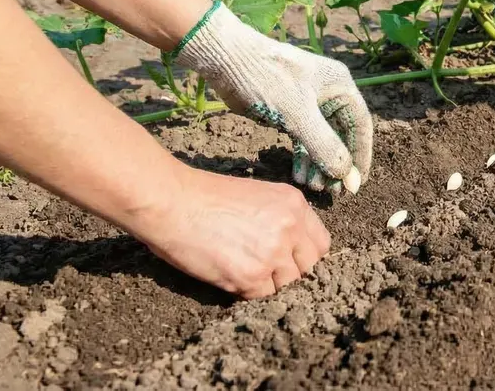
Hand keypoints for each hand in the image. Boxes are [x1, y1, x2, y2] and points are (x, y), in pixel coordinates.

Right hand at [130, 166, 330, 298]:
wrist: (173, 203)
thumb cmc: (205, 196)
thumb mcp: (258, 196)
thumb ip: (281, 219)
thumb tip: (292, 248)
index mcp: (295, 204)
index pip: (321, 244)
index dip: (306, 256)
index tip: (292, 261)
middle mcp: (290, 227)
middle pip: (310, 268)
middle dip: (292, 273)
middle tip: (268, 271)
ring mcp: (273, 253)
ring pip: (288, 286)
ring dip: (269, 285)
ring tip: (244, 271)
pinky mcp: (251, 276)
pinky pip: (262, 297)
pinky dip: (248, 293)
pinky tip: (230, 276)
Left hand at [174, 2, 372, 194]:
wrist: (227, 60)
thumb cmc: (268, 80)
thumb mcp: (298, 115)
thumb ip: (324, 146)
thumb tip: (346, 175)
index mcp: (340, 87)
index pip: (360, 126)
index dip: (361, 156)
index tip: (356, 184)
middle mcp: (329, 94)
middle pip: (342, 135)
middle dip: (337, 164)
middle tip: (331, 192)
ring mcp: (309, 103)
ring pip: (322, 139)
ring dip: (319, 163)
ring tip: (312, 186)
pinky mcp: (290, 110)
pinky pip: (304, 138)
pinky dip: (303, 156)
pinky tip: (299, 175)